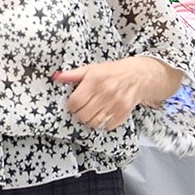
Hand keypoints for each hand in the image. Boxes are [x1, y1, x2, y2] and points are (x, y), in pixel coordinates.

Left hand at [54, 56, 181, 130]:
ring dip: (89, 120)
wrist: (138, 76)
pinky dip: (103, 122)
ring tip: (91, 111)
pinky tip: (103, 113)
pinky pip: (107, 126)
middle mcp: (105, 92)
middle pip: (83, 115)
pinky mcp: (124, 113)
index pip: (75, 102)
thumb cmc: (112, 72)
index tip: (72, 104)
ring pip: (94, 122)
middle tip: (81, 108)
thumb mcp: (91, 69)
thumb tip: (56, 77)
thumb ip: (72, 75)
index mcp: (95, 80)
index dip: (70, 106)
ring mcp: (116, 104)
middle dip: (79, 113)